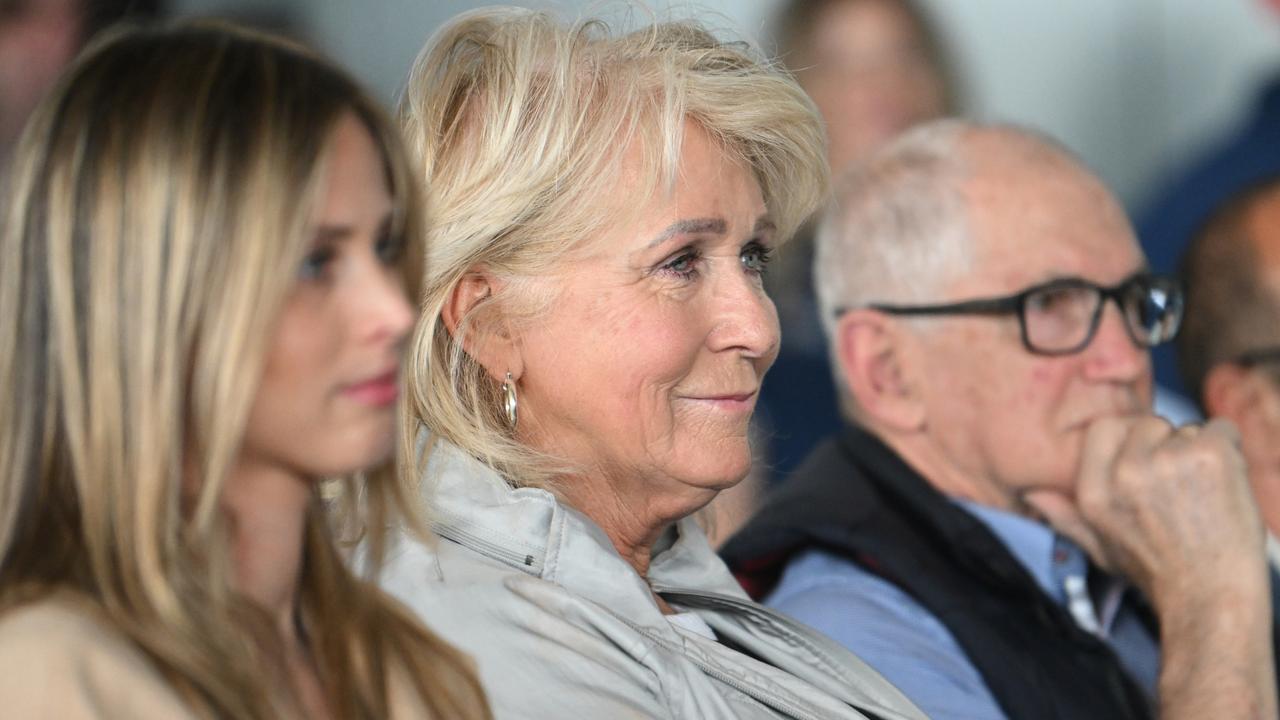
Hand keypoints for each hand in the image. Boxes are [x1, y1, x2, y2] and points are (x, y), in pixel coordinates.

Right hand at [1023, 415, 1265, 609]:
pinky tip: (1224, 484)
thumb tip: (1032, 494)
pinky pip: (1221, 429)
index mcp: (1095, 490)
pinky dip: (1230, 450)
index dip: (1131, 439)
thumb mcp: (1100, 548)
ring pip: (1186, 430)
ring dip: (1199, 452)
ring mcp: (1168, 460)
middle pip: (1148, 424)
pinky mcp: (1209, 456)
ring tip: (1203, 494)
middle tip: (1181, 485)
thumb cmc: (1158, 574)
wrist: (1211, 596)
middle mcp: (1125, 472)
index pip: (1106, 427)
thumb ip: (1066, 516)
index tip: (1149, 463)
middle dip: (1166, 445)